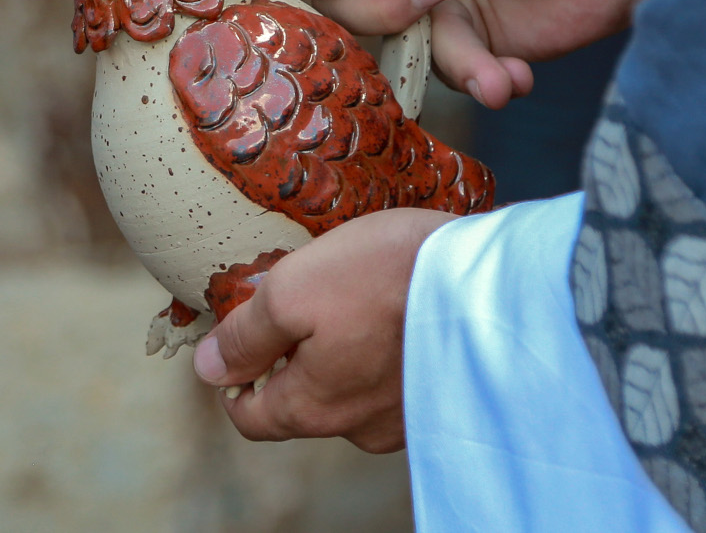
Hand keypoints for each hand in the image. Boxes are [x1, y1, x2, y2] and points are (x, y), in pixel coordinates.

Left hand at [192, 209, 455, 449]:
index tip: (237, 338)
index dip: (232, 377)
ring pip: (352, 391)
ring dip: (343, 351)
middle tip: (300, 300)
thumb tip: (208, 367)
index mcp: (312, 408)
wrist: (497, 278)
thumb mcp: (291, 290)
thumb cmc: (388, 277)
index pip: (250, 418)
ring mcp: (407, 419)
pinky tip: (397, 309)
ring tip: (357, 297)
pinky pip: (398, 380)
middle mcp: (359, 428)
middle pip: (301, 403)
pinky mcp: (447, 398)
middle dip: (290, 357)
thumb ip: (244, 336)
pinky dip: (387, 351)